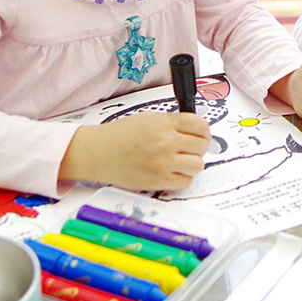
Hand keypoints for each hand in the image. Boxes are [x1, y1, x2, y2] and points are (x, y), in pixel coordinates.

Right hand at [58, 112, 209, 190]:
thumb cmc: (118, 135)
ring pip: (197, 165)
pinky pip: (185, 181)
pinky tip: (172, 172)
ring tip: (180, 162)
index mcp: (164, 123)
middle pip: (202, 146)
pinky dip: (182, 178)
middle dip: (198, 148)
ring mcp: (163, 162)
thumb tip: (192, 129)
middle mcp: (165, 141)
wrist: (98, 152)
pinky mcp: (158, 180)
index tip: (201, 135)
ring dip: (191, 164)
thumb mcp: (147, 118)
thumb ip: (171, 123)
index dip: (203, 131)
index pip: (200, 125)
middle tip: (189, 149)